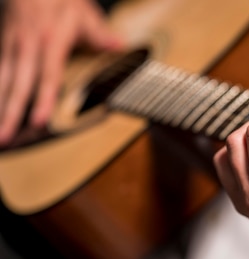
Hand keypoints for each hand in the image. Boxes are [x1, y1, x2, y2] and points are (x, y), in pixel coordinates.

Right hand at [0, 0, 123, 144]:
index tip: (39, 122)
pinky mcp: (3, 45)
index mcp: (51, 41)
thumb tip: (119, 45)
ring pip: (3, 82)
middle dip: (11, 114)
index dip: (43, 100)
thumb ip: (99, 33)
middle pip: (19, 85)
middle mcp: (28, 47)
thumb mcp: (83, 12)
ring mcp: (12, 46)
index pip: (47, 76)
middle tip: (6, 139)